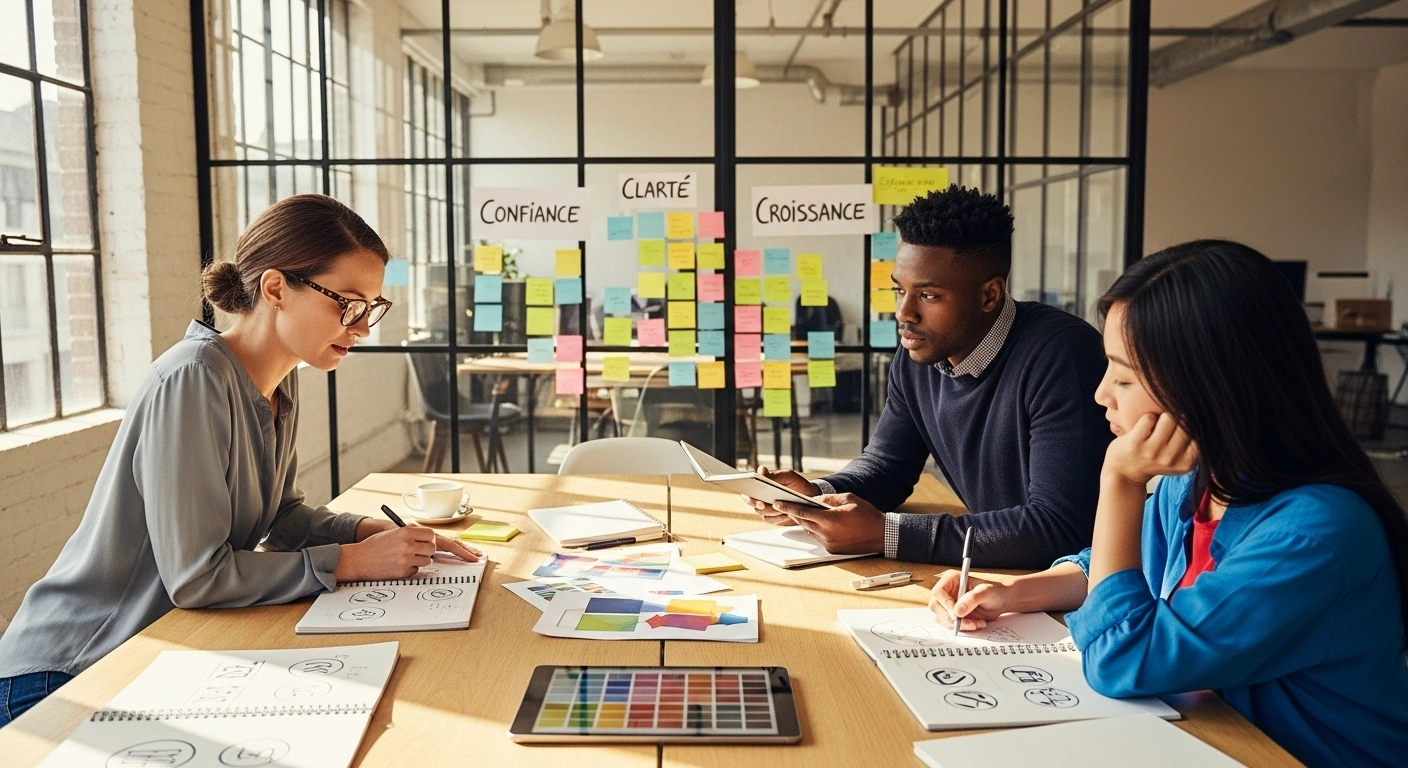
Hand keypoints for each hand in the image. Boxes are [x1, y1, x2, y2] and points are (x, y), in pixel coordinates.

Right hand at [335, 526, 482, 582]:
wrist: (357, 559)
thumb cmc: (375, 546)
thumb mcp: (394, 534)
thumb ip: (412, 535)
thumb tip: (432, 541)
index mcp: (406, 531)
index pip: (432, 534)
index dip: (433, 540)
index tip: (437, 544)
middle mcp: (408, 544)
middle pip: (434, 548)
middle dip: (430, 550)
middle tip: (419, 551)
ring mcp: (406, 559)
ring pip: (427, 560)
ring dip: (420, 560)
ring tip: (402, 558)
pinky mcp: (403, 571)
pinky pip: (416, 570)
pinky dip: (410, 569)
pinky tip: (397, 566)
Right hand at [740, 467, 820, 526]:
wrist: (811, 497)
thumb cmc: (798, 484)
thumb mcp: (788, 476)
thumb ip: (775, 475)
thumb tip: (760, 470)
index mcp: (762, 486)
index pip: (748, 491)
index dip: (748, 494)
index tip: (752, 495)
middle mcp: (762, 498)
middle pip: (753, 504)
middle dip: (758, 504)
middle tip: (763, 503)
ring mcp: (768, 509)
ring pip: (763, 513)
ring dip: (771, 511)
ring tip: (781, 507)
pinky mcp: (775, 519)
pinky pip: (772, 520)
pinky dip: (779, 518)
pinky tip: (786, 514)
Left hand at [772, 493, 883, 553]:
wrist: (882, 535)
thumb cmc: (867, 515)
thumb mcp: (848, 499)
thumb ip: (828, 500)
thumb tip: (813, 501)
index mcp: (829, 520)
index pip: (802, 512)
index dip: (788, 507)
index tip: (777, 503)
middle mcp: (826, 534)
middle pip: (803, 521)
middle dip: (794, 513)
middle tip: (784, 505)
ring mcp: (828, 543)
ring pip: (809, 530)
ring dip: (804, 521)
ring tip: (799, 512)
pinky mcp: (832, 549)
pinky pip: (817, 537)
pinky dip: (814, 529)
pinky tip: (815, 522)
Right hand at [927, 571, 1013, 630]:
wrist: (1001, 601)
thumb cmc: (995, 591)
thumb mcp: (986, 592)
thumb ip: (972, 599)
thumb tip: (957, 611)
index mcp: (951, 579)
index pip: (938, 592)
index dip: (945, 604)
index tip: (957, 614)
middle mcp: (947, 591)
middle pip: (936, 606)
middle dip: (951, 618)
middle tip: (967, 623)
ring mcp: (948, 603)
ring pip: (941, 617)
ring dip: (958, 625)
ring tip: (975, 623)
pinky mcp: (952, 614)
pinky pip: (949, 624)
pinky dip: (962, 627)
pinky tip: (975, 624)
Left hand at [1103, 412, 1197, 487]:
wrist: (1124, 473)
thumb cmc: (1155, 460)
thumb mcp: (1178, 458)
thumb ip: (1192, 443)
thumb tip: (1207, 417)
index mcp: (1186, 463)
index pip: (1200, 434)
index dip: (1192, 425)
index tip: (1182, 427)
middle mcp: (1170, 460)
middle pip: (1185, 423)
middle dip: (1178, 419)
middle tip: (1168, 426)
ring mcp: (1152, 452)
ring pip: (1169, 418)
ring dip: (1163, 417)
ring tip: (1157, 425)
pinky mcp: (1135, 444)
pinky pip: (1150, 418)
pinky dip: (1148, 418)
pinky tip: (1145, 427)